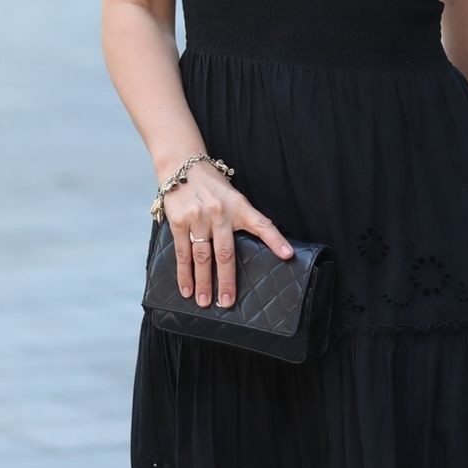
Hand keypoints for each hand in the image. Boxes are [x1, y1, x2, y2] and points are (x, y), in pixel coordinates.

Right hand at [163, 172, 292, 308]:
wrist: (183, 165)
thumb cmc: (213, 186)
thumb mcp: (235, 198)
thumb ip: (246, 220)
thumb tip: (265, 246)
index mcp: (239, 207)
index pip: (262, 224)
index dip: (276, 240)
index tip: (288, 255)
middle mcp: (219, 213)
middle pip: (224, 253)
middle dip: (226, 280)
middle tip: (227, 302)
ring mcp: (197, 218)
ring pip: (201, 257)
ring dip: (202, 282)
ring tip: (205, 302)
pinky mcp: (179, 222)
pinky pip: (182, 252)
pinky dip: (184, 273)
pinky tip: (186, 289)